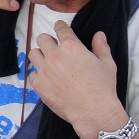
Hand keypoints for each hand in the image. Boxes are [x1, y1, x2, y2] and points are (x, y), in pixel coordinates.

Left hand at [28, 21, 125, 138]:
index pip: (60, 28)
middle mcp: (55, 55)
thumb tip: (99, 34)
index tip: (59, 28)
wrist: (94, 112)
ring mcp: (44, 69)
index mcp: (71, 47)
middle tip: (54, 48)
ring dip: (40, 55)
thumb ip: (101, 46)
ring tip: (48, 62)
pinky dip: (38, 74)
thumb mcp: (107, 64)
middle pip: (42, 38)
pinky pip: (32, 73)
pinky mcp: (38, 84)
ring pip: (33, 53)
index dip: (60, 27)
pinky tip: (47, 79)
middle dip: (48, 41)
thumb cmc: (103, 87)